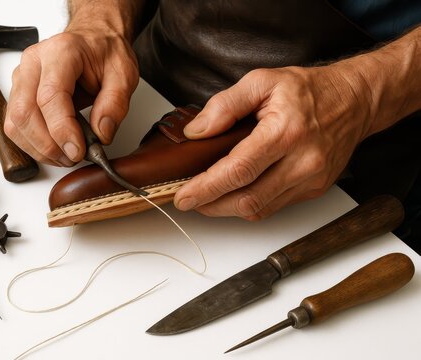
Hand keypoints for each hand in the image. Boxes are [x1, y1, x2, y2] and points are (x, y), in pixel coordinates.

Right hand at [4, 24, 138, 166]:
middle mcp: (33, 63)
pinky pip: (15, 126)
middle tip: (75, 156)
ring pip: (15, 123)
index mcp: (61, 53)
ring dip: (39, 149)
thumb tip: (101, 134)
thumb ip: (115, 104)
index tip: (79, 150)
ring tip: (67, 156)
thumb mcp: (124, 74)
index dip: (62, 129)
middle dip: (48, 145)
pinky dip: (33, 145)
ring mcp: (21, 78)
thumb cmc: (105, 52)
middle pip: (24, 112)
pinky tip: (55, 149)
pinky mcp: (18, 94)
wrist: (93, 38)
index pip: (50, 96)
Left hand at [174, 64, 373, 219]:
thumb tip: (196, 132)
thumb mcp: (262, 81)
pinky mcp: (314, 190)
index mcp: (286, 132)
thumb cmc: (308, 90)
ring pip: (259, 209)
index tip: (183, 196)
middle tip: (187, 200)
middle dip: (210, 205)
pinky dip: (248, 205)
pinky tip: (233, 194)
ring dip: (226, 209)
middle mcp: (302, 162)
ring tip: (206, 198)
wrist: (354, 101)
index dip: (206, 188)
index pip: (238, 170)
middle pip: (247, 199)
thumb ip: (225, 105)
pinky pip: (274, 207)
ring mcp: (311, 180)